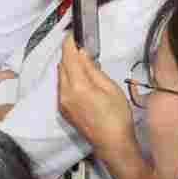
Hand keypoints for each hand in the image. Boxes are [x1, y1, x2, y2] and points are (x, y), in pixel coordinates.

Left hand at [57, 37, 134, 162]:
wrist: (111, 143)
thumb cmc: (117, 116)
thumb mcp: (110, 88)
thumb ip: (93, 69)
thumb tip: (82, 54)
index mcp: (77, 86)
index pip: (68, 58)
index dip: (69, 44)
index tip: (72, 35)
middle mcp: (64, 93)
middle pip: (62, 66)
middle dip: (68, 54)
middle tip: (80, 46)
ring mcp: (61, 102)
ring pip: (61, 77)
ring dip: (68, 66)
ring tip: (82, 61)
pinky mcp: (63, 109)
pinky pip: (62, 87)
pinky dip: (68, 78)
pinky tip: (80, 77)